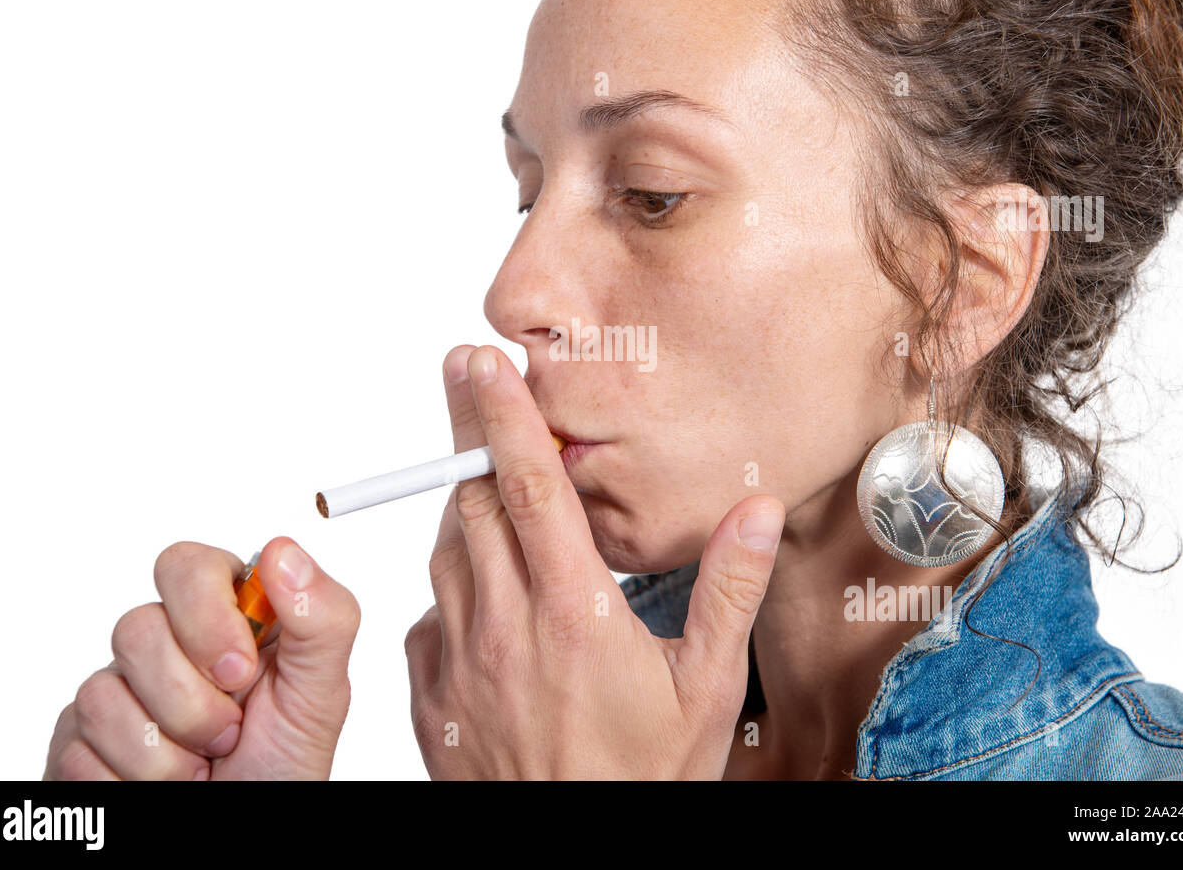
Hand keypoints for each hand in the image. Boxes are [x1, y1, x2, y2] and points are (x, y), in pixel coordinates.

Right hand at [45, 537, 359, 779]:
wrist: (243, 833)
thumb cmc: (285, 764)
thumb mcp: (322, 693)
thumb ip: (322, 618)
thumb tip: (286, 552)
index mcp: (229, 617)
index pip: (187, 566)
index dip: (205, 616)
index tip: (239, 671)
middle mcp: (168, 644)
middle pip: (135, 628)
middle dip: (190, 701)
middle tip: (230, 734)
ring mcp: (119, 689)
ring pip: (102, 694)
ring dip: (165, 752)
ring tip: (203, 766)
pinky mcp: (79, 739)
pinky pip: (78, 746)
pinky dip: (132, 780)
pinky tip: (166, 783)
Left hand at [404, 344, 784, 778]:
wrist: (571, 857)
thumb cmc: (641, 780)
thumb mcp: (706, 688)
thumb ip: (728, 590)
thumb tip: (753, 510)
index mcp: (573, 610)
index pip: (529, 486)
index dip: (505, 415)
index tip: (483, 362)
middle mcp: (504, 624)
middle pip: (473, 501)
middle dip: (469, 432)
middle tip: (468, 380)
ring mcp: (459, 659)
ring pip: (446, 549)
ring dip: (462, 504)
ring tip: (486, 481)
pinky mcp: (432, 693)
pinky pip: (428, 612)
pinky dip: (450, 581)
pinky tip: (480, 587)